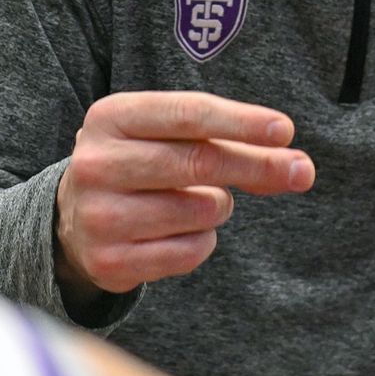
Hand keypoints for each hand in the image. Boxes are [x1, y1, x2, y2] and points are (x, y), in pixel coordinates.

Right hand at [54, 91, 314, 300]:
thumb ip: (223, 139)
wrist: (74, 217)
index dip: (241, 123)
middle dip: (257, 167)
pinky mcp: (109, 261)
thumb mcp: (164, 134)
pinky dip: (201, 241)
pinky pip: (189, 251)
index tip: (286, 130)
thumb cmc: (139, 162)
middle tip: (301, 171)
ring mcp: (99, 215)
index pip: (188, 115)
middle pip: (199, 163)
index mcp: (111, 116)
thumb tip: (295, 164)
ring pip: (201, 210)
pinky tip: (180, 231)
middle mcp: (97, 163)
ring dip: (218, 207)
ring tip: (194, 201)